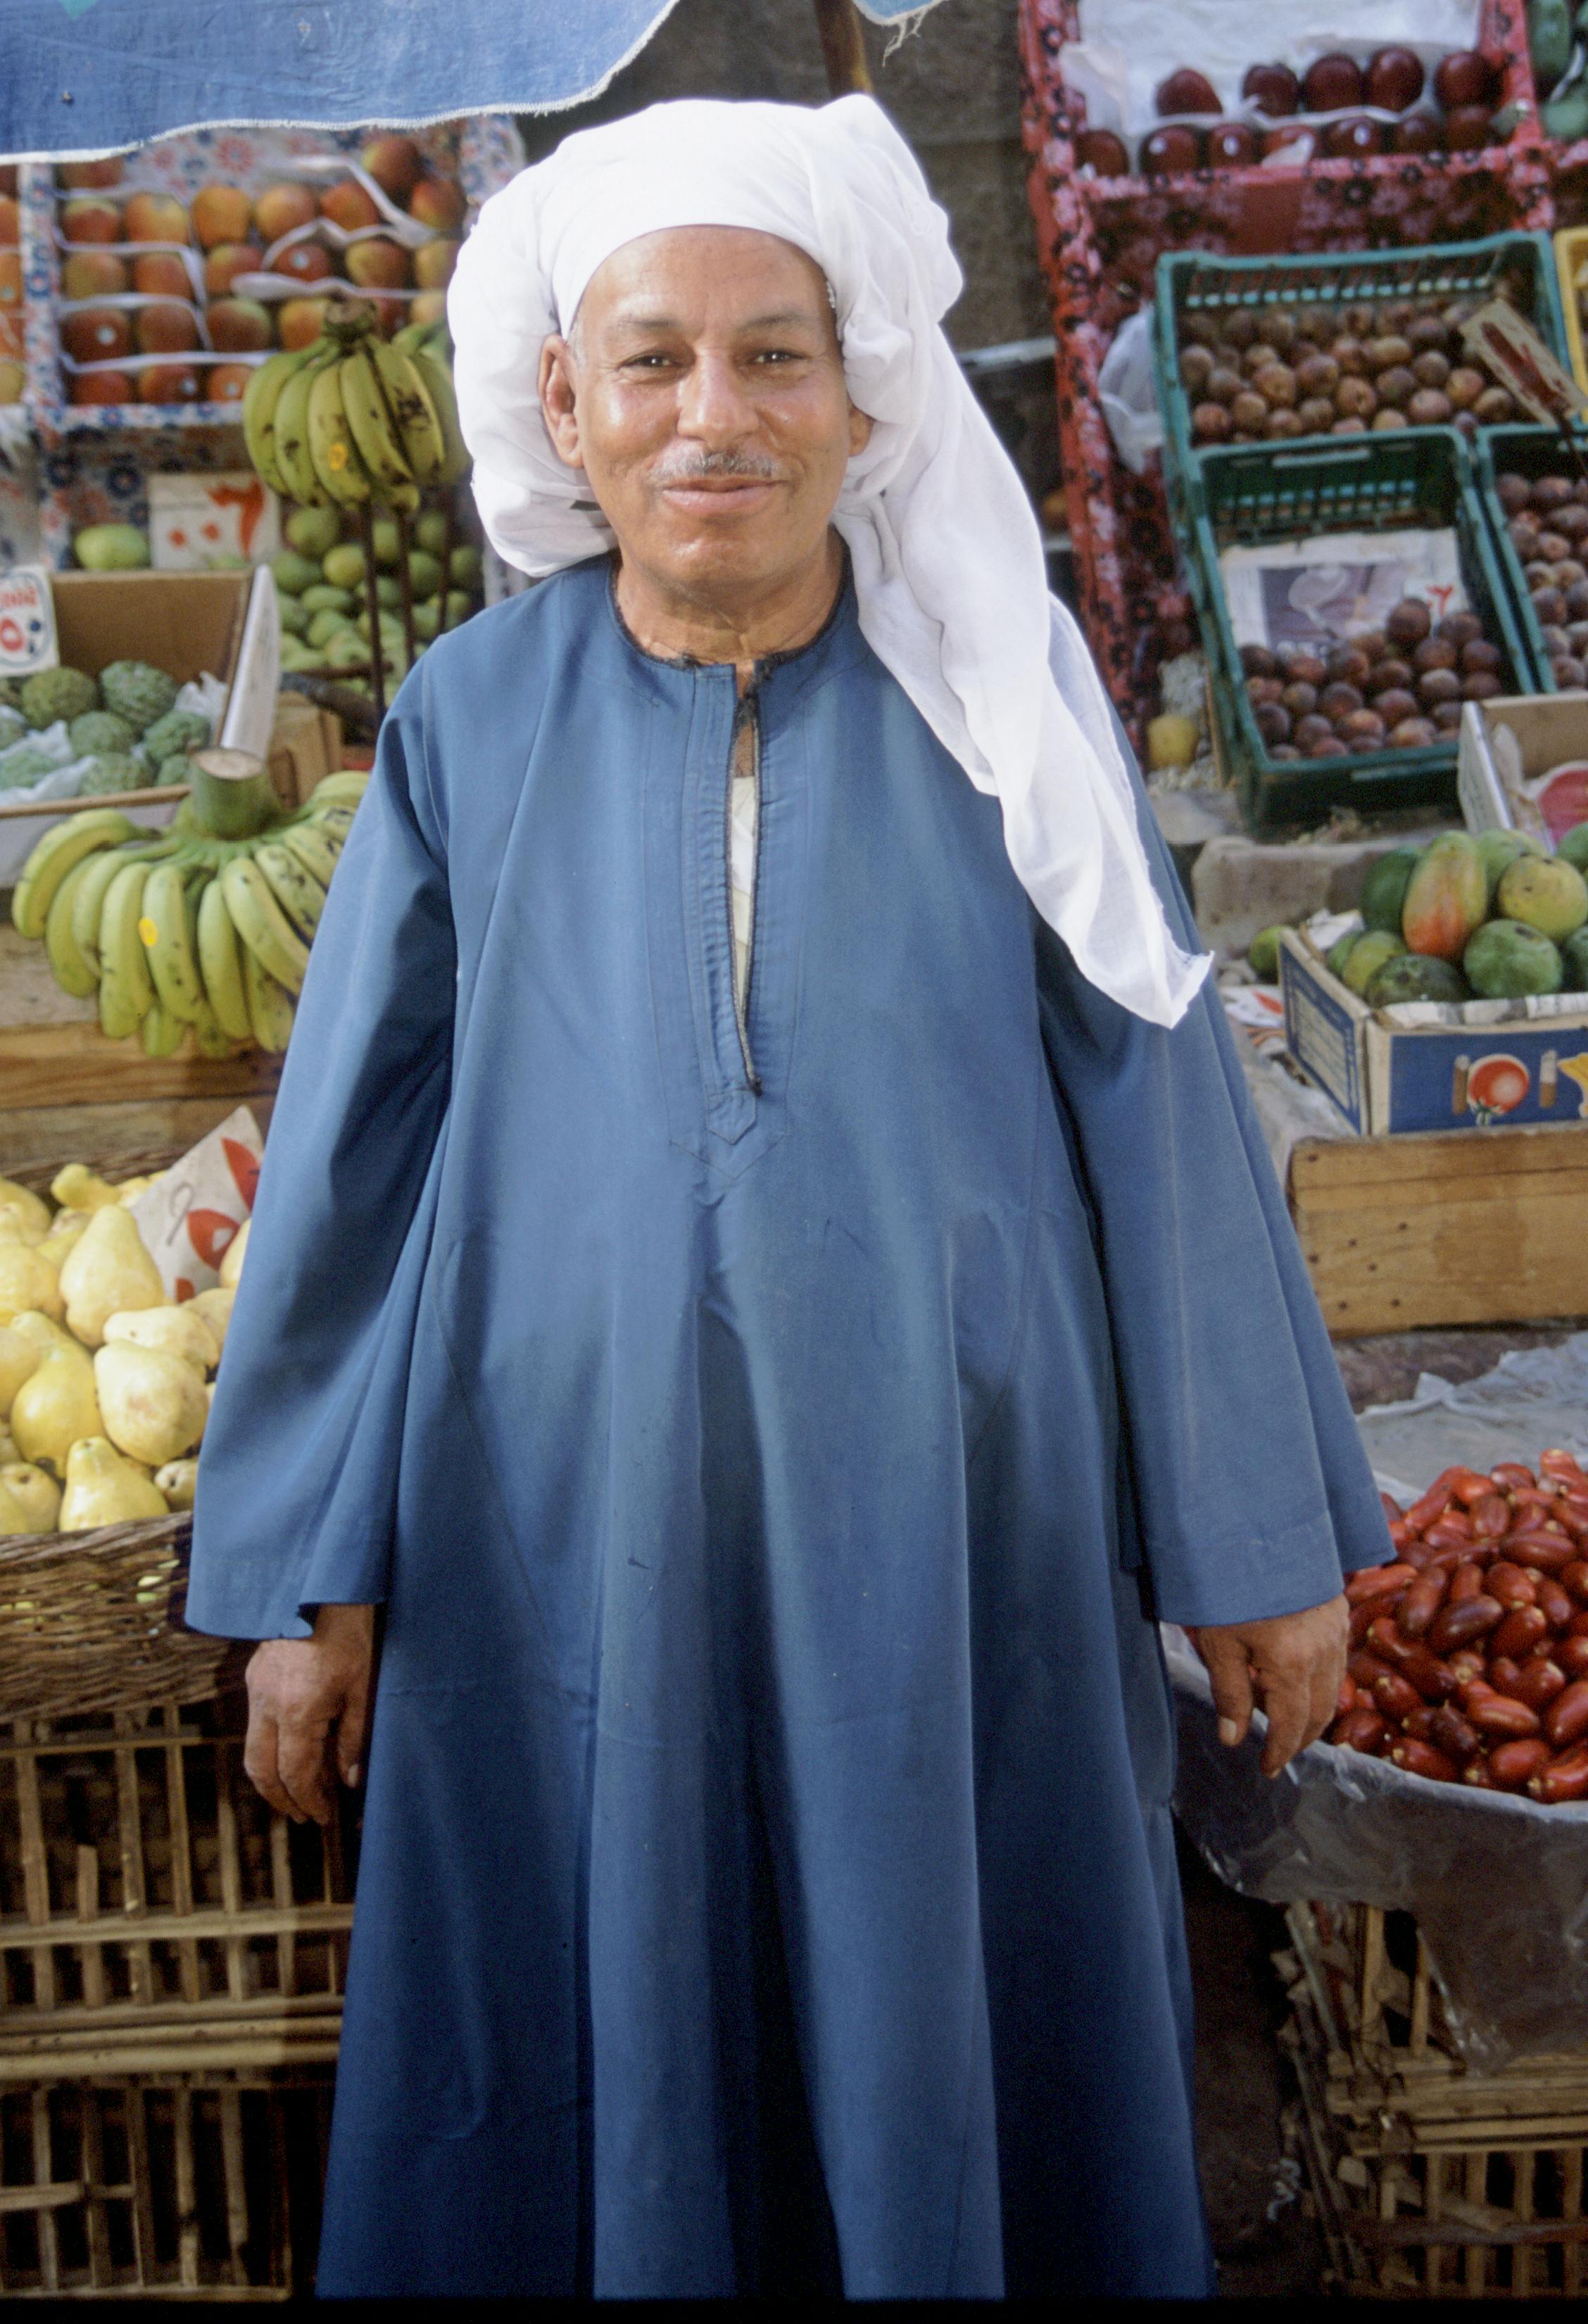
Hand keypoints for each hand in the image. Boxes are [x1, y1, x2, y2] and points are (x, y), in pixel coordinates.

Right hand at [244, 1603, 375, 1824]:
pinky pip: (255, 1724)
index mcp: (297, 1710)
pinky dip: (270, 1747)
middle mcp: (267, 1704)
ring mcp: (255, 1689)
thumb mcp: (363, 1687)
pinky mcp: (254, 1675)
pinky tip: (292, 1749)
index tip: (322, 1817)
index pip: (294, 1774)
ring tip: (296, 1791)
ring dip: (271, 1777)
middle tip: (304, 1815)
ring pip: (252, 1750)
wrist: (319, 1584)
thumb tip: (348, 1780)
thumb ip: (354, 1737)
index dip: (308, 1801)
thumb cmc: (349, 1632)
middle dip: (281, 1799)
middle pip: (262, 1770)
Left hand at [1187, 1595, 1346, 1777]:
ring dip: (1312, 1710)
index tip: (1266, 1768)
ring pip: (1333, 1687)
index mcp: (1292, 1664)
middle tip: (1278, 1751)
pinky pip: (1337, 1660)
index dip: (1280, 1752)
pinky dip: (1321, 1681)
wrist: (1256, 1525)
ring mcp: (1336, 1628)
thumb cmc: (1230, 1583)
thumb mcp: (1219, 1641)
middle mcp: (1323, 1650)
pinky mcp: (1338, 1609)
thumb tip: (1234, 1739)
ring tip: (1286, 1719)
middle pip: (1320, 1712)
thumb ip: (1228, 1693)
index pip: (1293, 1725)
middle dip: (1300, 1738)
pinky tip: (1299, 1679)